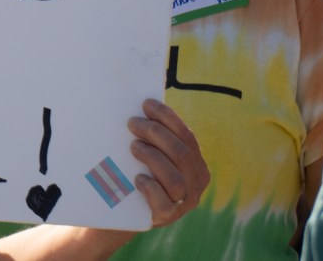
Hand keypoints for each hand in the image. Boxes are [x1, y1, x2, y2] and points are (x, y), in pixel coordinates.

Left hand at [128, 98, 208, 227]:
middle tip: (132, 124)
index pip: (186, 136)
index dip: (167, 118)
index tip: (146, 104)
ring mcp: (183, 202)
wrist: (126, 210)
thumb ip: (156, 137)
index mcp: (196, 164)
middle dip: (155, 133)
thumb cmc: (140, 172)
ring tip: (133, 147)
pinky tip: (138, 178)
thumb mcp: (153, 154)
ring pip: (175, 177)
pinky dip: (151, 187)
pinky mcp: (167, 216)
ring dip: (152, 157)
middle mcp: (195, 182)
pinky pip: (164, 203)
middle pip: (180, 153)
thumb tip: (143, 106)